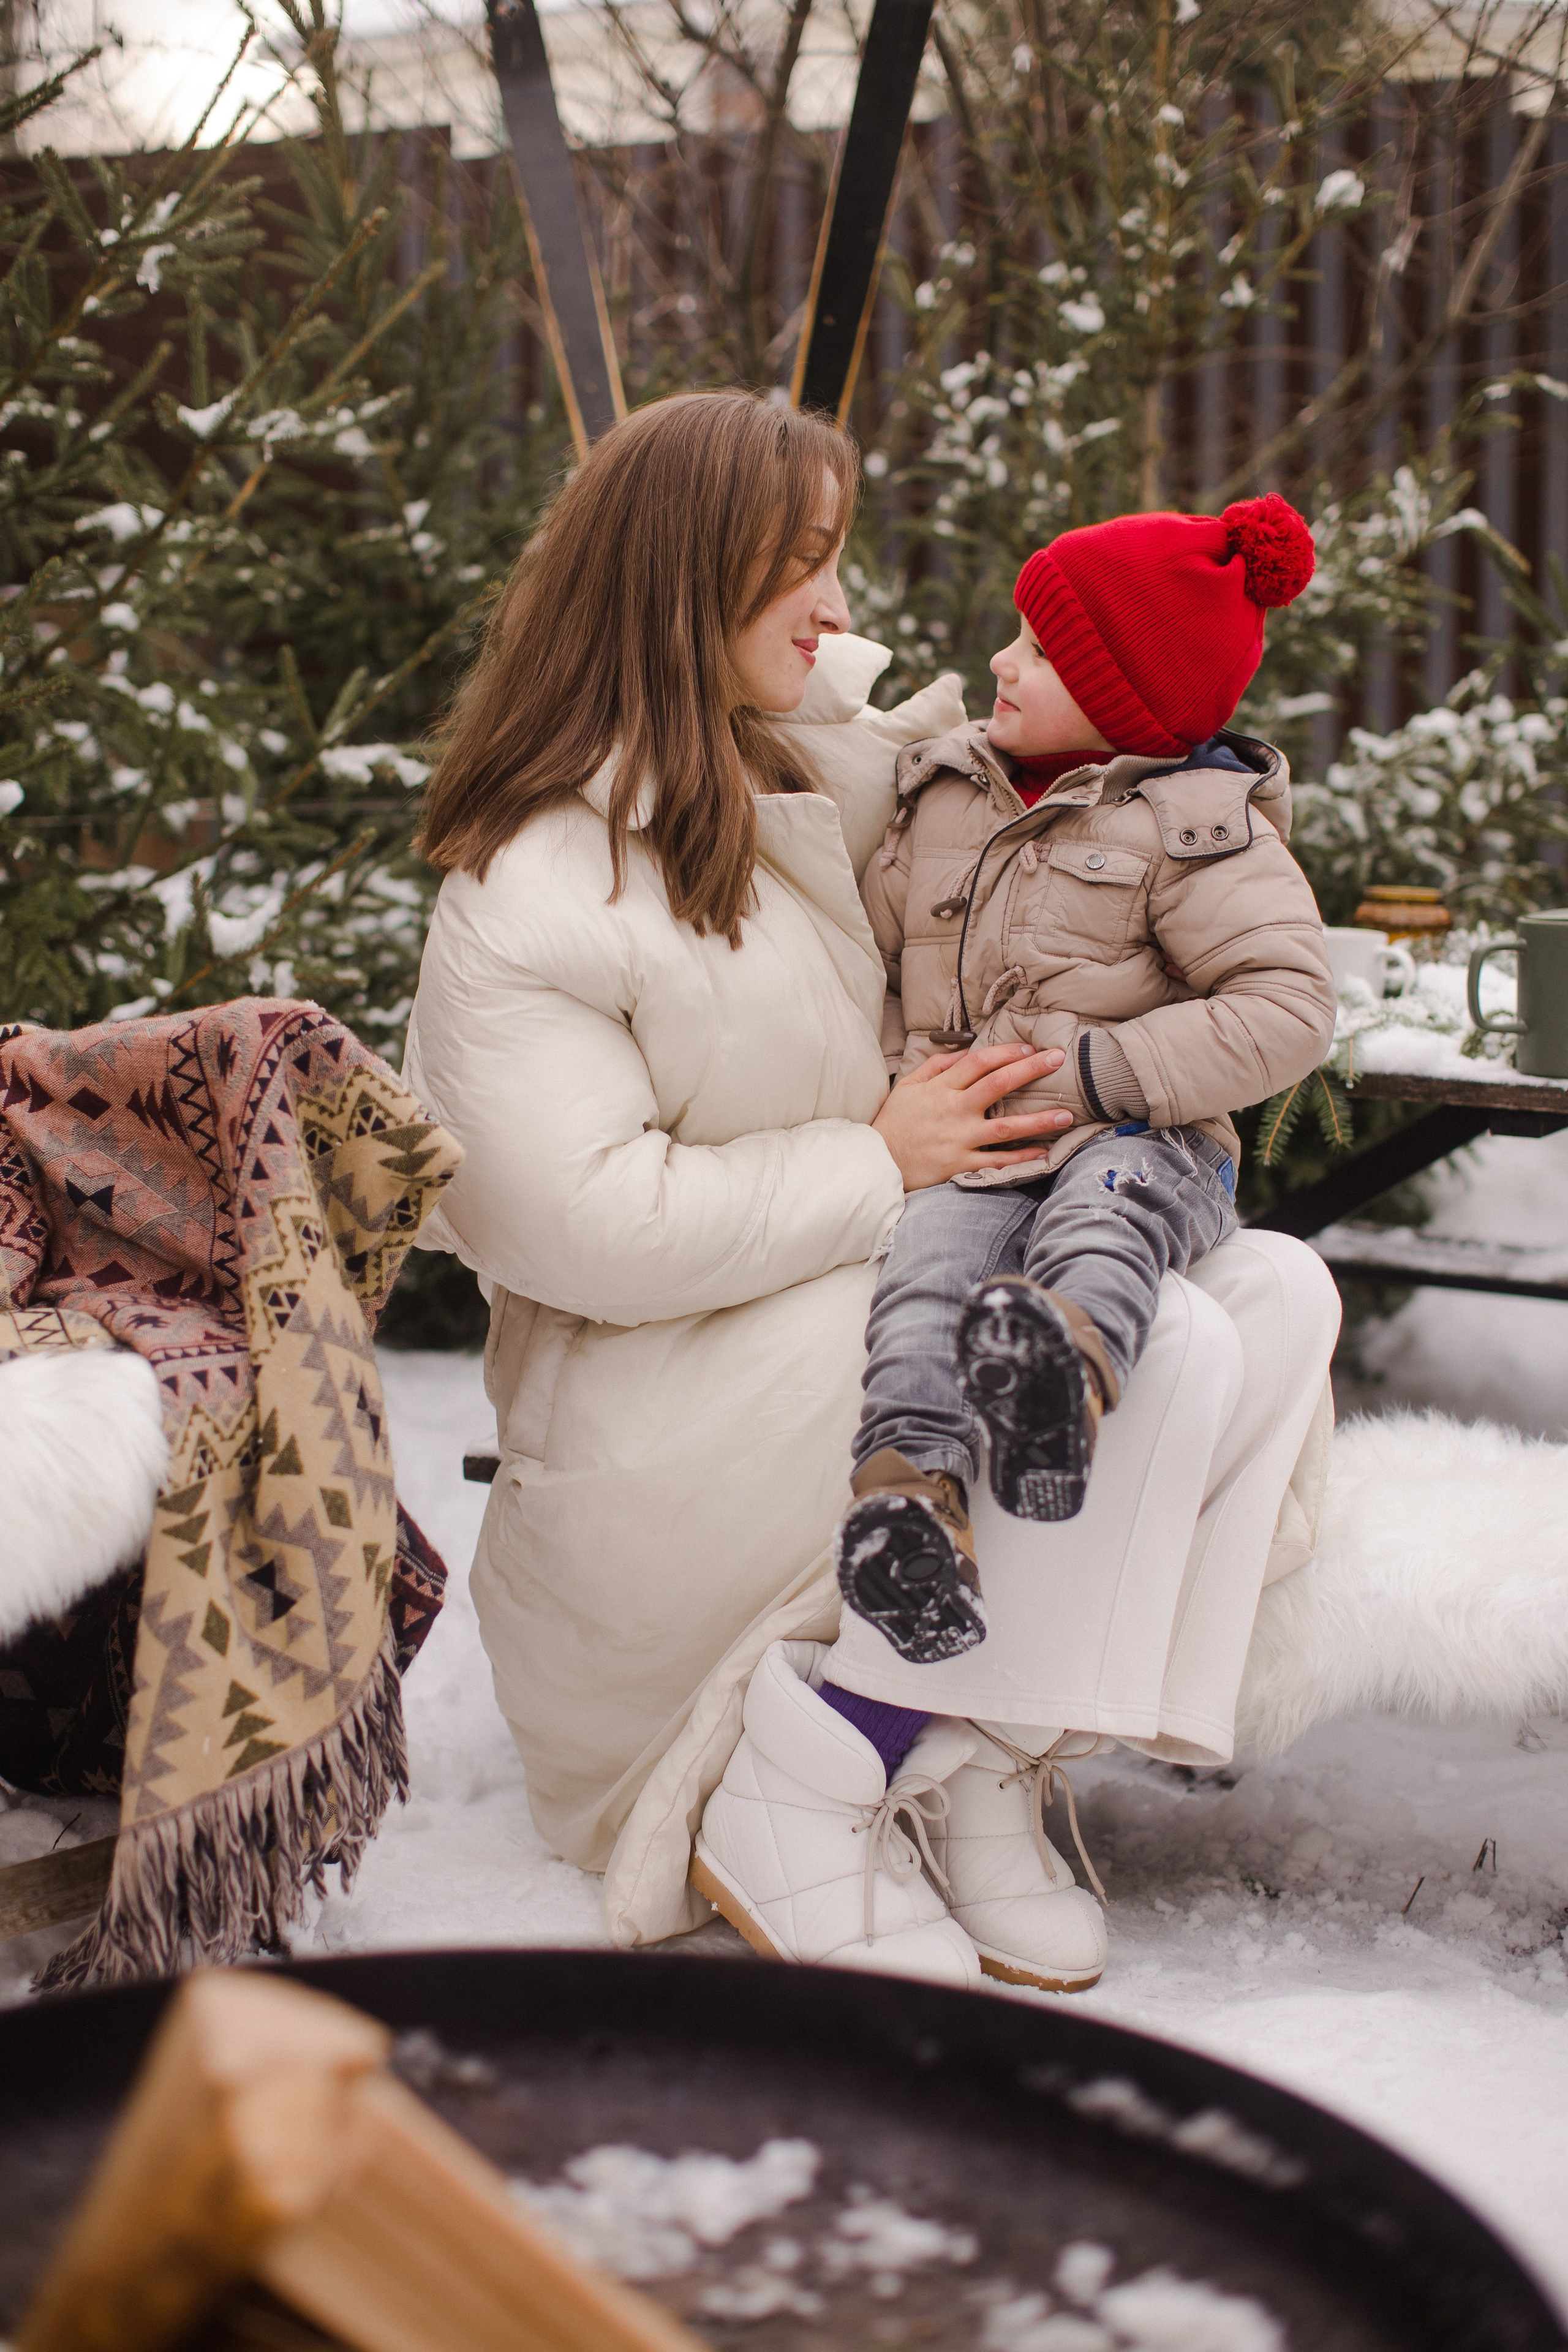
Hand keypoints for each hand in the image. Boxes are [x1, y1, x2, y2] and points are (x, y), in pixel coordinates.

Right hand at [872, 1042, 1073, 1191]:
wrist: (876, 1162)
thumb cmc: (893, 1123)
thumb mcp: (907, 1086)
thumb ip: (935, 1066)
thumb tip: (962, 1050)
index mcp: (941, 1088)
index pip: (978, 1062)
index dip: (1006, 1052)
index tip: (1029, 1048)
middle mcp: (953, 1110)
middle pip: (998, 1084)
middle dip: (1030, 1069)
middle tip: (1057, 1059)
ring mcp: (958, 1138)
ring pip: (1005, 1127)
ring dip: (1038, 1120)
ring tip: (1066, 1115)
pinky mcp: (959, 1164)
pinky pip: (996, 1161)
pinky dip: (1020, 1158)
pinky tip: (1042, 1152)